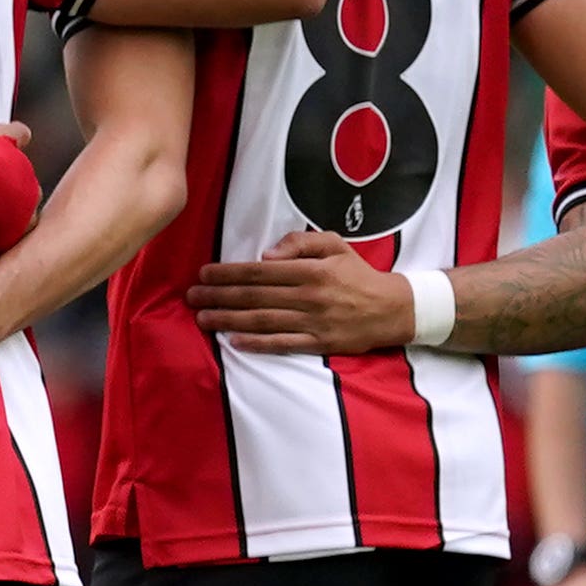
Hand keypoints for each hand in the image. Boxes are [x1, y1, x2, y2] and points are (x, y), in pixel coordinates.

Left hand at [185, 225, 412, 355]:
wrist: (394, 308)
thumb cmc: (358, 274)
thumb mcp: (336, 245)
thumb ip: (302, 242)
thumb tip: (267, 253)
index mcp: (311, 270)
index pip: (260, 271)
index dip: (229, 273)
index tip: (204, 274)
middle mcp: (309, 296)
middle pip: (254, 296)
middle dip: (219, 296)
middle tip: (191, 296)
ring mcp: (314, 321)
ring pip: (263, 321)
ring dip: (228, 320)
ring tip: (202, 318)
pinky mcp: (320, 343)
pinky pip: (283, 344)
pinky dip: (257, 343)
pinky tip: (233, 342)